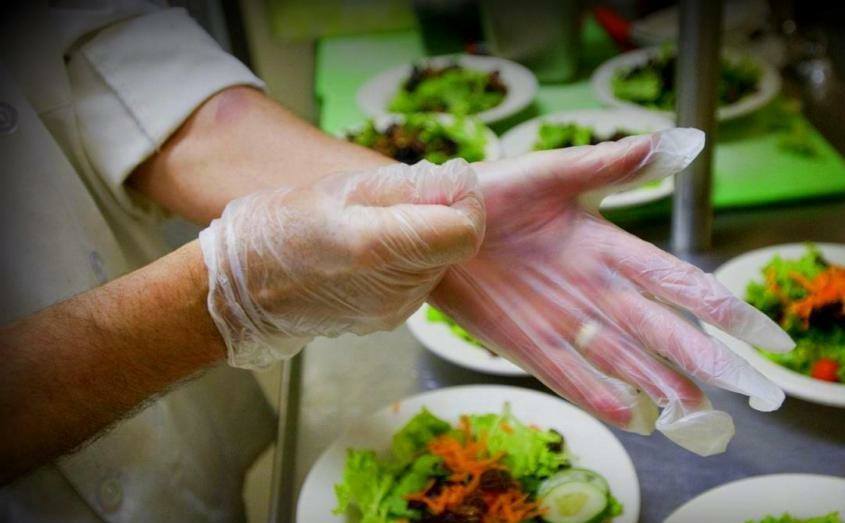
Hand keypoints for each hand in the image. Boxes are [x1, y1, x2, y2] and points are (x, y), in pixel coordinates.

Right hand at [200, 160, 484, 368]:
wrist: (242, 293)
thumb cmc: (277, 228)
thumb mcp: (338, 188)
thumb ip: (405, 186)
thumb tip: (456, 184)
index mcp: (376, 247)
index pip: (463, 232)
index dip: (466, 203)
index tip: (448, 185)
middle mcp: (394, 289)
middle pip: (454, 246)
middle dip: (440, 216)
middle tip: (398, 200)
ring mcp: (393, 311)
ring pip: (438, 264)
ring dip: (423, 238)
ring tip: (376, 225)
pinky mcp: (389, 321)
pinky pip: (418, 282)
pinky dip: (407, 260)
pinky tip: (370, 251)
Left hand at [431, 129, 793, 455]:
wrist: (436, 220)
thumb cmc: (494, 190)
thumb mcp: (551, 172)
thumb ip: (607, 164)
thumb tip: (673, 142)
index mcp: (605, 246)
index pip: (672, 279)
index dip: (716, 305)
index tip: (758, 333)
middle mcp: (592, 289)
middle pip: (657, 329)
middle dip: (699, 358)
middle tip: (743, 390)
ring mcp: (560, 318)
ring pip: (620, 357)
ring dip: (657, 383)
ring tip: (694, 413)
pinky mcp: (524, 339)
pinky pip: (565, 371)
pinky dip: (595, 392)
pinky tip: (627, 413)